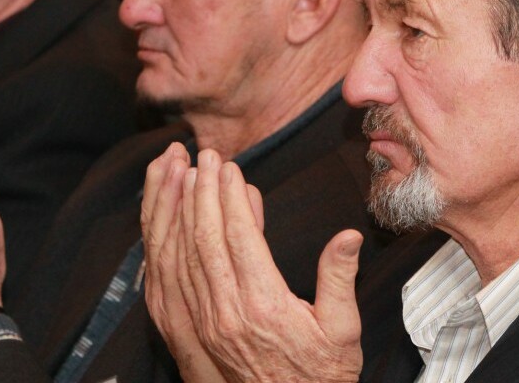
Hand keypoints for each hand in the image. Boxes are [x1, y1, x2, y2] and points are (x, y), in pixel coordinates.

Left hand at [178, 149, 362, 382]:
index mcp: (265, 305)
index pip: (239, 237)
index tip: (230, 168)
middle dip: (202, 191)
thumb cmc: (321, 372)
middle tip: (204, 158)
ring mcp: (207, 319)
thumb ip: (340, 279)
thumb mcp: (344, 328)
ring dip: (181, 210)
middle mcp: (229, 311)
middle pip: (206, 238)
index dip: (230, 197)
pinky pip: (175, 275)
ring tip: (182, 174)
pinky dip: (170, 239)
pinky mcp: (197, 325)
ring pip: (184, 253)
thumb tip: (348, 237)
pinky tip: (172, 215)